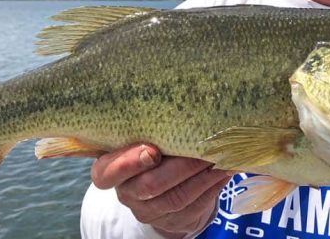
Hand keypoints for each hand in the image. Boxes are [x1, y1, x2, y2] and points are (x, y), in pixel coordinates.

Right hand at [90, 144, 230, 237]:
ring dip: (201, 177)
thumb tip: (179, 107)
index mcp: (109, 171)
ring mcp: (148, 211)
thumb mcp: (141, 139)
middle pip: (149, 185)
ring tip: (220, 157)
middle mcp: (126, 193)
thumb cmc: (151, 150)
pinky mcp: (172, 221)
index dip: (129, 164)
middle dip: (179, 167)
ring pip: (176, 197)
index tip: (153, 150)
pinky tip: (222, 172)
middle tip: (201, 148)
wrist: (164, 185)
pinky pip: (193, 207)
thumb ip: (149, 131)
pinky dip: (211, 188)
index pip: (107, 174)